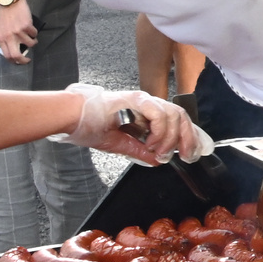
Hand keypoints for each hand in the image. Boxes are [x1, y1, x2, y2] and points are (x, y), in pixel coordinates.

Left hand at [0, 0, 36, 62]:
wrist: (9, 2)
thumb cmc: (4, 16)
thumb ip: (4, 39)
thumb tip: (12, 49)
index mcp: (1, 38)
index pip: (7, 55)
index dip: (15, 61)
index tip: (20, 61)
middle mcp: (9, 37)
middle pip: (17, 55)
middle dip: (24, 61)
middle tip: (27, 60)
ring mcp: (18, 32)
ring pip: (31, 44)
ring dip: (33, 42)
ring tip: (31, 37)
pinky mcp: (27, 26)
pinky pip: (34, 34)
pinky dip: (34, 32)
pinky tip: (31, 28)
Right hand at [65, 86, 202, 162]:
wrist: (71, 117)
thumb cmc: (90, 126)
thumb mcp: (121, 145)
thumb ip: (141, 151)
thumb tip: (157, 161)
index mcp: (146, 112)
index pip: (177, 120)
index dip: (188, 136)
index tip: (190, 152)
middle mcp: (148, 103)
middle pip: (181, 115)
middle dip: (187, 137)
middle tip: (183, 155)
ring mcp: (142, 100)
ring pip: (173, 114)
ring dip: (170, 138)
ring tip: (158, 151)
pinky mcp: (135, 100)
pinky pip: (159, 114)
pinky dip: (160, 131)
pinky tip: (151, 143)